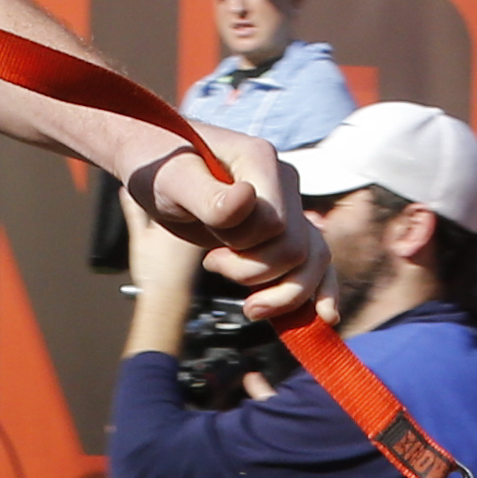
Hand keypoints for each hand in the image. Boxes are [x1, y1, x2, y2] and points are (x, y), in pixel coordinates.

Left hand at [127, 122, 324, 323]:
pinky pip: (314, 259)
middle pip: (296, 248)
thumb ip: (208, 196)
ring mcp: (286, 204)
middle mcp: (283, 180)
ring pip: (312, 259)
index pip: (275, 224)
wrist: (153, 162)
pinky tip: (323, 317)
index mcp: (260, 160)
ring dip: (285, 294)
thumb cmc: (156, 166)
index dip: (242, 246)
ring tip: (250, 308)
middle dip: (255, 272)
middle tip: (213, 265)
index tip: (206, 250)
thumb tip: (246, 201)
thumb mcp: (171, 181)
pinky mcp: (281, 227)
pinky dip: (318, 289)